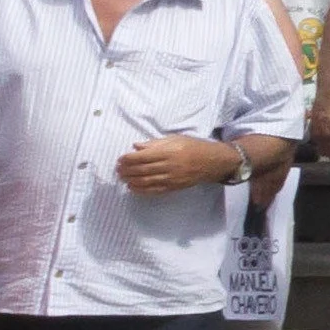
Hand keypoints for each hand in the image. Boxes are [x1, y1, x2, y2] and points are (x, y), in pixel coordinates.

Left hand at [114, 135, 233, 194]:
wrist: (212, 162)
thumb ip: (155, 143)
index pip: (141, 157)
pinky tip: (132, 188)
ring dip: (130, 180)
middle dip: (126, 170)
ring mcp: (170, 178)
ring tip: (122, 178)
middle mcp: (168, 166)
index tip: (120, 159)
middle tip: (118, 170)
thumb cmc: (193, 147)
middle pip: (141, 170)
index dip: (128, 159)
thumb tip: (136, 146)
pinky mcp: (173, 187)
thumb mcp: (175, 139)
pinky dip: (141, 190)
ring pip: (145, 181)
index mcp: (168, 152)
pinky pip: (153, 190)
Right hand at [310, 89, 329, 155]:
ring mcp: (317, 121)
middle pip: (326, 142)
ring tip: (324, 153)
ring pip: (317, 138)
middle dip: (328, 151)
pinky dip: (315, 139)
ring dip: (320, 147)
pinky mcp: (312, 118)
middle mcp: (326, 124)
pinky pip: (312, 132)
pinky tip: (318, 142)